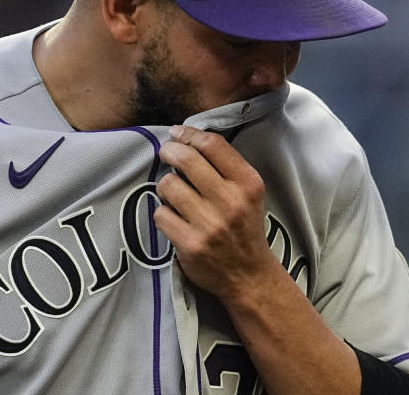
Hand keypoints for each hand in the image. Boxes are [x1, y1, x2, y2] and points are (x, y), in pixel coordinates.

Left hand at [153, 124, 277, 301]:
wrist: (249, 275)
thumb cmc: (244, 226)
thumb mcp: (249, 192)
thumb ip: (225, 167)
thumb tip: (187, 139)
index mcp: (248, 183)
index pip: (212, 145)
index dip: (189, 134)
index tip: (177, 133)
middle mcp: (230, 201)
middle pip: (186, 159)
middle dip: (169, 151)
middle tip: (166, 153)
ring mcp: (209, 224)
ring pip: (168, 185)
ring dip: (165, 186)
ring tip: (173, 193)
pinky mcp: (190, 244)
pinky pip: (160, 214)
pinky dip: (163, 213)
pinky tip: (174, 218)